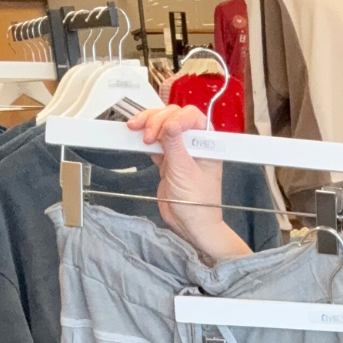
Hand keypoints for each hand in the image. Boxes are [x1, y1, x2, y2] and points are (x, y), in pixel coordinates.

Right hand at [126, 105, 249, 262]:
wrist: (190, 226)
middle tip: (147, 136)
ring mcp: (180, 151)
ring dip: (147, 125)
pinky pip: (154, 142)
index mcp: (207, 144)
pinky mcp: (167, 160)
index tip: (164, 129)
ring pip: (161, 126)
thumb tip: (169, 124)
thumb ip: (175, 146)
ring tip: (135, 130)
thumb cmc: (198, 204)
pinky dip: (143, 139)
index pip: (192, 117)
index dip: (176, 117)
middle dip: (156, 120)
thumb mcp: (185, 172)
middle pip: (173, 117)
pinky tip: (136, 139)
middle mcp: (194, 144)